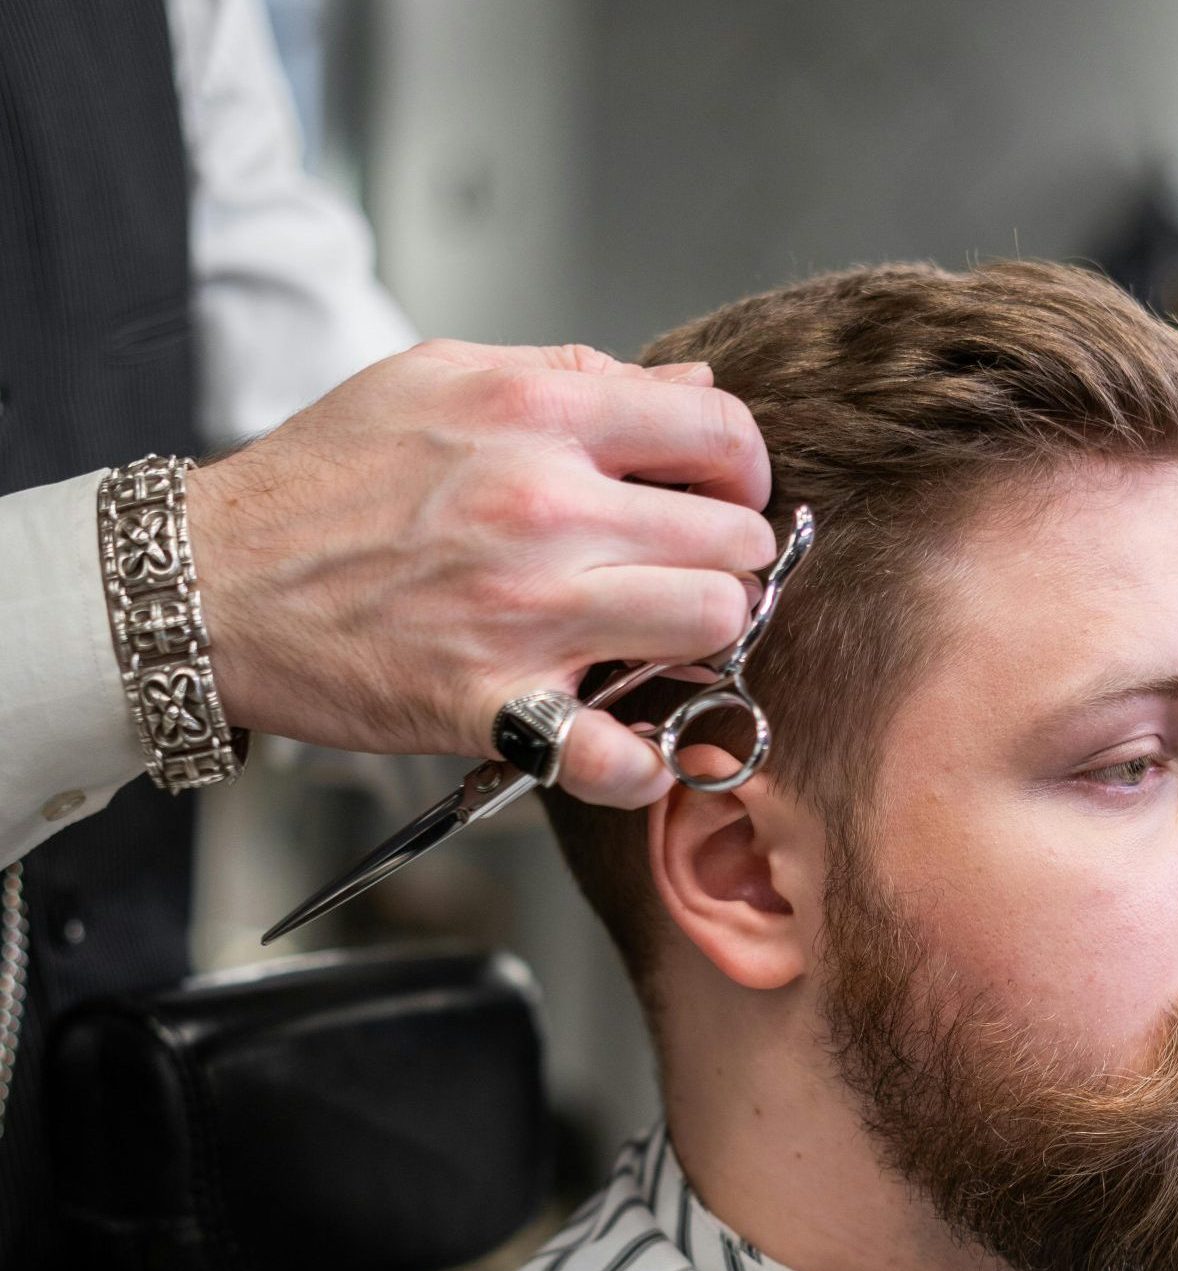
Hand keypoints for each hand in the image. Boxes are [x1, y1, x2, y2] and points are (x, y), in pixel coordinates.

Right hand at [187, 339, 775, 807]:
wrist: (211, 579)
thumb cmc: (323, 479)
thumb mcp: (439, 378)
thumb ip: (573, 376)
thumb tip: (687, 382)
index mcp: (537, 415)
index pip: (718, 428)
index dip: (742, 466)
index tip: (725, 492)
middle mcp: (545, 508)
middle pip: (734, 539)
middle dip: (729, 558)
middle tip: (689, 571)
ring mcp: (525, 611)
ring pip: (712, 626)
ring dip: (702, 641)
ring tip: (661, 639)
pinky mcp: (492, 704)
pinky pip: (617, 754)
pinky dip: (641, 763)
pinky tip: (631, 745)